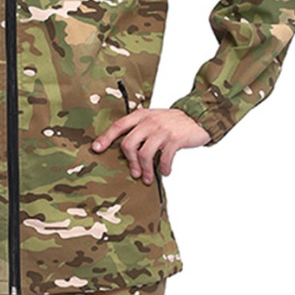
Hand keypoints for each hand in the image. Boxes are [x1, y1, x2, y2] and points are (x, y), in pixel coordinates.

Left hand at [92, 108, 210, 183]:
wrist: (197, 117)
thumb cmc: (172, 121)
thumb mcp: (153, 118)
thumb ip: (139, 129)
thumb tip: (126, 150)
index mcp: (141, 116)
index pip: (118, 126)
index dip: (105, 138)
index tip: (96, 149)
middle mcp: (149, 121)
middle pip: (128, 144)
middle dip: (130, 162)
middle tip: (134, 173)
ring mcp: (162, 130)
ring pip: (144, 154)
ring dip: (145, 170)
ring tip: (148, 178)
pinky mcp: (175, 139)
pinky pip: (164, 158)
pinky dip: (163, 168)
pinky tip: (165, 171)